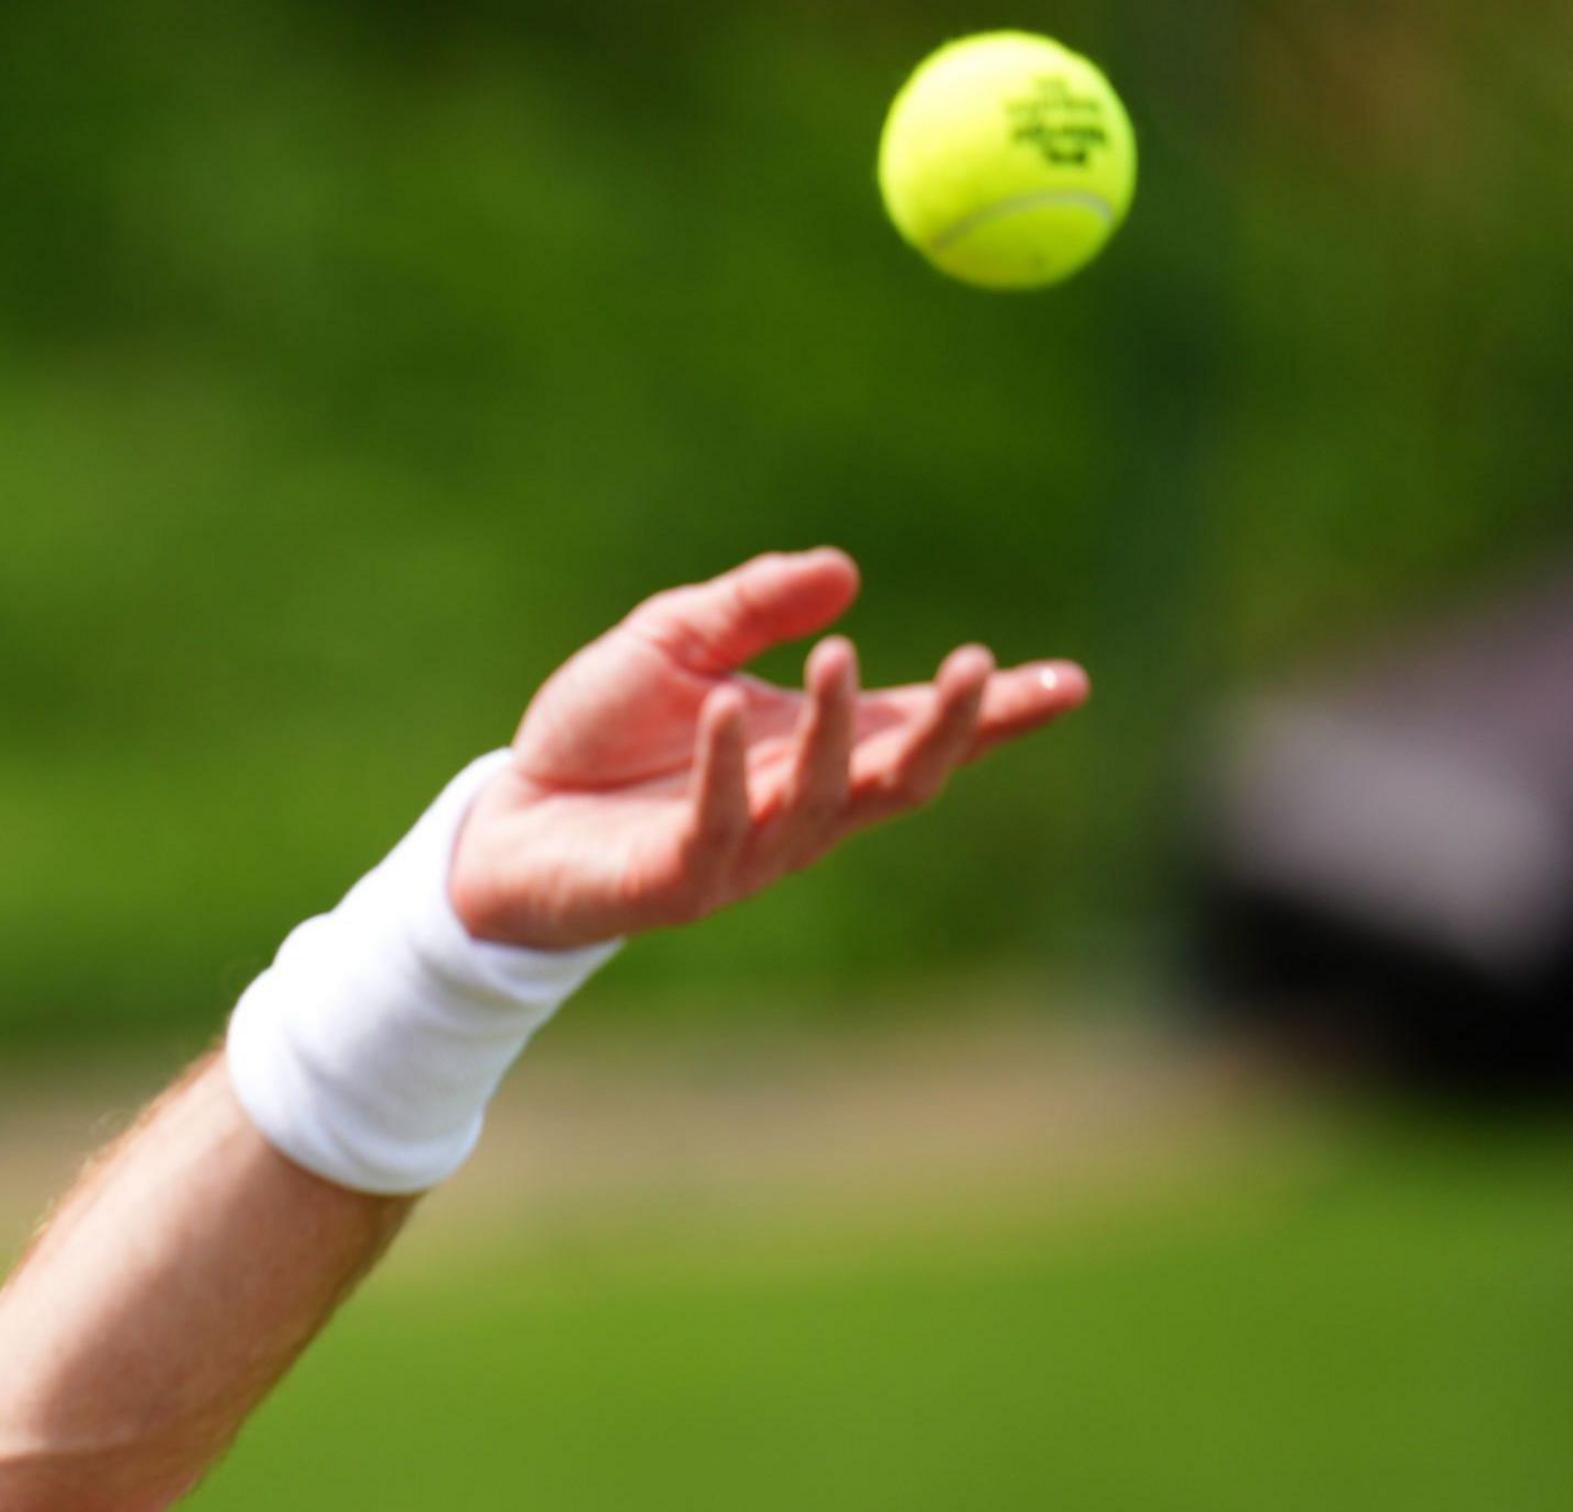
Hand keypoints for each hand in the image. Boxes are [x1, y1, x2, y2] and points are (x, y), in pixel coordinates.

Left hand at [445, 548, 1088, 949]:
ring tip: (833, 656)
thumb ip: (751, 606)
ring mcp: (742, 851)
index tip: (1068, 681)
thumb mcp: (674, 642)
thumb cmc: (599, 736)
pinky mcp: (675, 880)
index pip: (917, 728)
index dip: (996, 714)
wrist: (504, 822)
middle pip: (899, 779)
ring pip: (819, 804)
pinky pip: (715, 828)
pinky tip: (720, 710)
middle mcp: (794, 806)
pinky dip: (723, 772)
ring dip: (832, 732)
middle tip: (985, 668)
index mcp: (810, 748)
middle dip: (951, 731)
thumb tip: (844, 571)